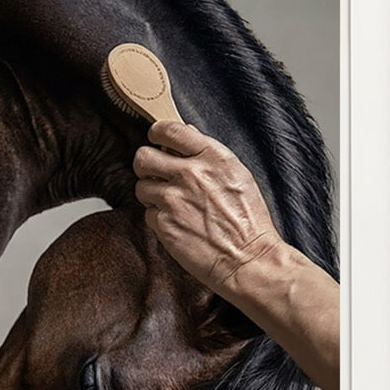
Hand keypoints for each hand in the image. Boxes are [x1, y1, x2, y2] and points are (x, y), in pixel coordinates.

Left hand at [133, 120, 282, 295]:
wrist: (249, 260)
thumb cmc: (249, 221)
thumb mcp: (237, 175)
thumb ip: (208, 153)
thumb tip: (188, 132)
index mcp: (212, 157)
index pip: (169, 130)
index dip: (157, 133)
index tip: (156, 139)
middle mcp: (190, 174)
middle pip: (143, 157)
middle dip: (146, 165)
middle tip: (155, 174)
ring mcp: (174, 199)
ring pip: (141, 186)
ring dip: (152, 194)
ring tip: (172, 205)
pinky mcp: (164, 223)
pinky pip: (148, 213)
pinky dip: (159, 218)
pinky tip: (178, 224)